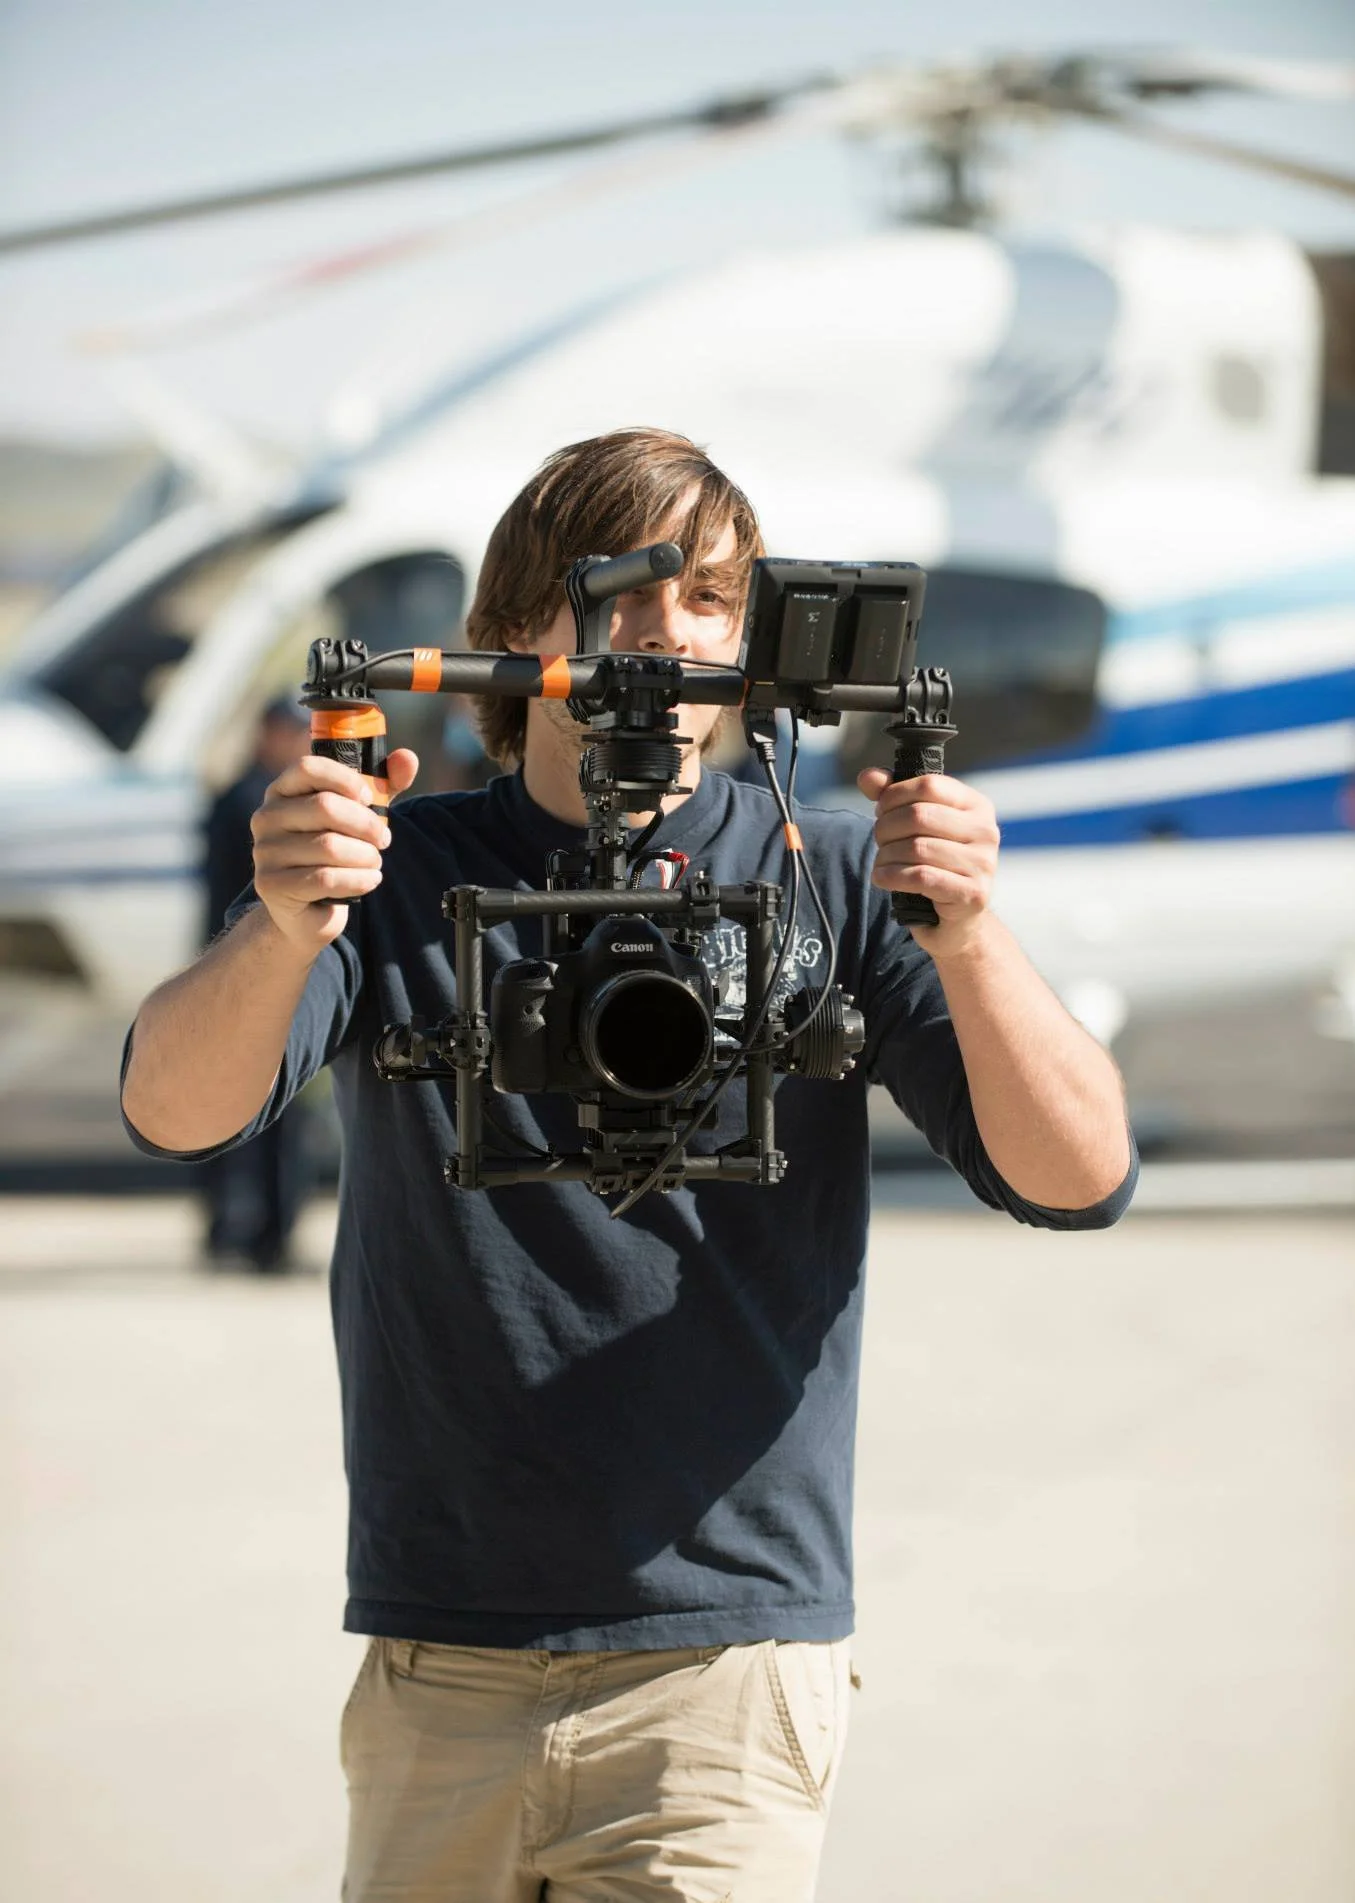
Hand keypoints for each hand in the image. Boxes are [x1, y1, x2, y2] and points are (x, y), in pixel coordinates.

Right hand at [251, 749, 418, 955]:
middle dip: (366, 825)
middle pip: (325, 807)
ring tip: (375, 862)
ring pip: (329, 846)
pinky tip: (370, 880)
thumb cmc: (333, 852)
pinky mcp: (271, 885)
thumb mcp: (359, 815)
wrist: (307, 910)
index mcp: (282, 791)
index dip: (346, 779)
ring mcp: (265, 852)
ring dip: (365, 856)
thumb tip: (409, 758)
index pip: (309, 767)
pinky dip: (358, 880)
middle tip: (383, 840)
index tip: (370, 798)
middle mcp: (266, 817)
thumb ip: (383, 786)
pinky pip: (326, 878)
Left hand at [857, 767, 999, 956]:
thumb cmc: (934, 866)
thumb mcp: (915, 828)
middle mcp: (986, 831)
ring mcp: (984, 864)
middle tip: (880, 841)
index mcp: (976, 806)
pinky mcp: (973, 894)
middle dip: (886, 828)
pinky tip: (883, 878)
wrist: (956, 921)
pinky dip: (893, 876)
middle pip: (919, 815)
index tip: (881, 811)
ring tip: (882, 863)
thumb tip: (867, 777)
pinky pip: (921, 877)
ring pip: (916, 848)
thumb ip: (892, 797)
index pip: (929, 784)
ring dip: (886, 856)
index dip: (894, 795)